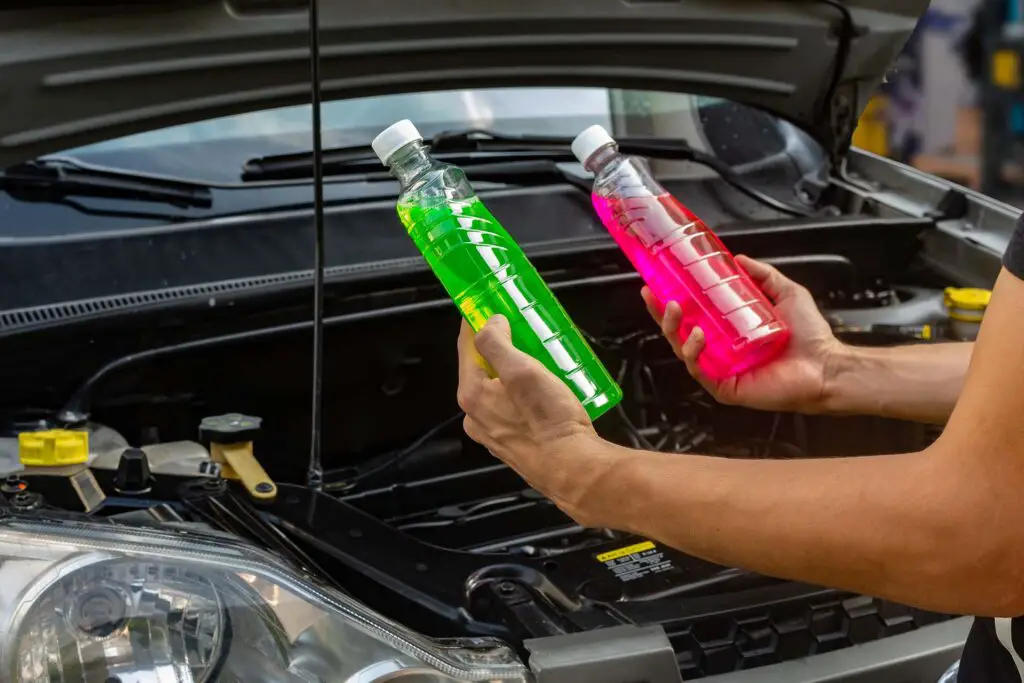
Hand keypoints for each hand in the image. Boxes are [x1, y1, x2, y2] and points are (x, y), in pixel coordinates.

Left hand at [456, 316, 618, 524]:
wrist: (575, 470)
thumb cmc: (548, 420)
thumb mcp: (522, 370)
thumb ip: (497, 343)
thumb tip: (489, 323)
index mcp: (472, 395)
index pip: (466, 347)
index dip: (475, 320)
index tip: (485, 301)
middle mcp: (477, 416)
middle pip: (482, 368)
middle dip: (499, 347)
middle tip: (520, 329)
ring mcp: (494, 433)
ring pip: (499, 389)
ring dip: (513, 370)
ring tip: (538, 356)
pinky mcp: (514, 444)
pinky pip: (513, 407)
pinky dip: (524, 392)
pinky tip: (546, 388)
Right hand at [642, 255, 841, 412]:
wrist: (826, 366)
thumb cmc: (810, 337)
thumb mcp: (786, 292)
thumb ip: (763, 275)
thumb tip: (738, 258)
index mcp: (729, 331)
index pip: (693, 315)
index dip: (672, 301)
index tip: (657, 284)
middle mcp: (721, 350)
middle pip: (679, 333)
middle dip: (662, 315)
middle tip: (655, 296)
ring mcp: (721, 370)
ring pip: (683, 351)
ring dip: (673, 330)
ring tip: (675, 310)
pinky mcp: (725, 387)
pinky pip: (700, 371)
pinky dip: (693, 353)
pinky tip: (696, 336)